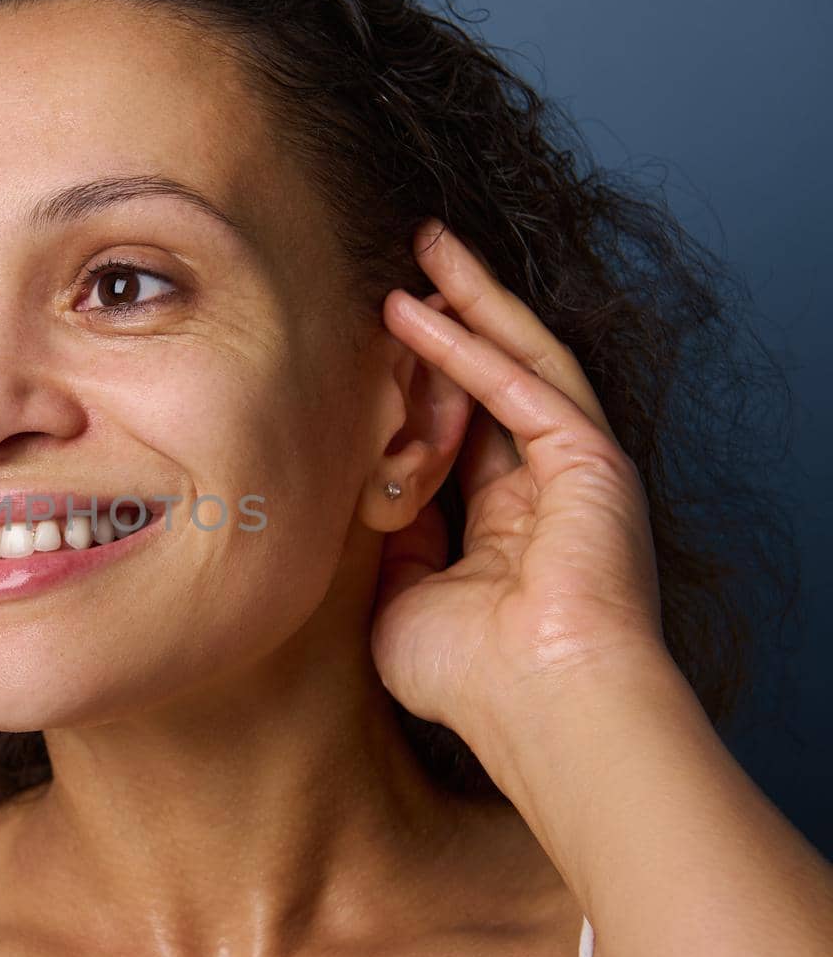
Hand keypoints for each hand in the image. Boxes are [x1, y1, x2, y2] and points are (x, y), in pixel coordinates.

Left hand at [369, 218, 670, 748]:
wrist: (541, 711)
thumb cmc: (471, 679)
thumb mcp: (400, 601)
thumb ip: (390, 543)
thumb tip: (366, 493)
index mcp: (504, 524)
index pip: (457, 429)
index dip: (414, 378)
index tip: (369, 336)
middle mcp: (543, 487)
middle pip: (490, 377)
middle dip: (451, 313)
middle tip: (405, 258)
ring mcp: (572, 469)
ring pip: (517, 359)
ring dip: (470, 299)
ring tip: (423, 245)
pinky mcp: (590, 459)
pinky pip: (521, 382)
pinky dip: (468, 342)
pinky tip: (419, 307)